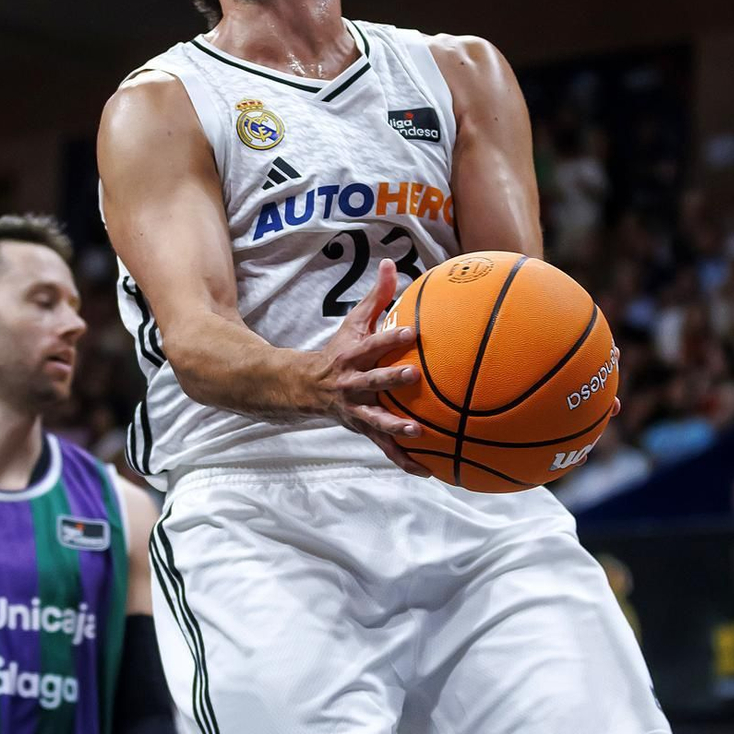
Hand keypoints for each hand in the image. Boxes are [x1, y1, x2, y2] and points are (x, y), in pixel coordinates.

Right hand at [304, 258, 425, 470]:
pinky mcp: (363, 429)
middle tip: (414, 376)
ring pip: (376, 420)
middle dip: (392, 380)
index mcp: (352, 356)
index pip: (373, 344)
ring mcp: (357, 409)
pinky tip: (429, 470)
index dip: (390, 338)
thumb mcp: (353, 323)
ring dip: (395, 426)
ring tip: (417, 432)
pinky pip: (385, 448)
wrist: (305, 389)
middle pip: (374, 381)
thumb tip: (392, 263)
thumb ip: (376, 296)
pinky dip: (405, 460)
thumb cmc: (339, 352)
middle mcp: (353, 384)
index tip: (411, 332)